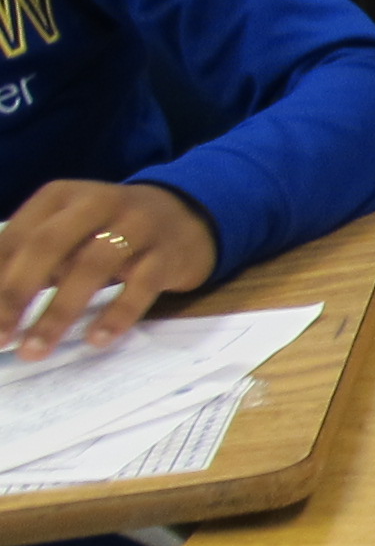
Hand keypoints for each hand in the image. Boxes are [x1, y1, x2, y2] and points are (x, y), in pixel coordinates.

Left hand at [0, 181, 219, 358]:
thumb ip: (32, 258)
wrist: (186, 218)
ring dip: (58, 312)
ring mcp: (137, 226)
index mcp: (61, 196)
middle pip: (48, 246)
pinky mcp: (167, 255)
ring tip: (36, 349)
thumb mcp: (68, 230)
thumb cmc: (110, 231)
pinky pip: (141, 286)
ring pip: (92, 266)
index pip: (18, 237)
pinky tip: (96, 340)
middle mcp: (97, 203)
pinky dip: (117, 314)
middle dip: (17, 293)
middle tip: (0, 336)